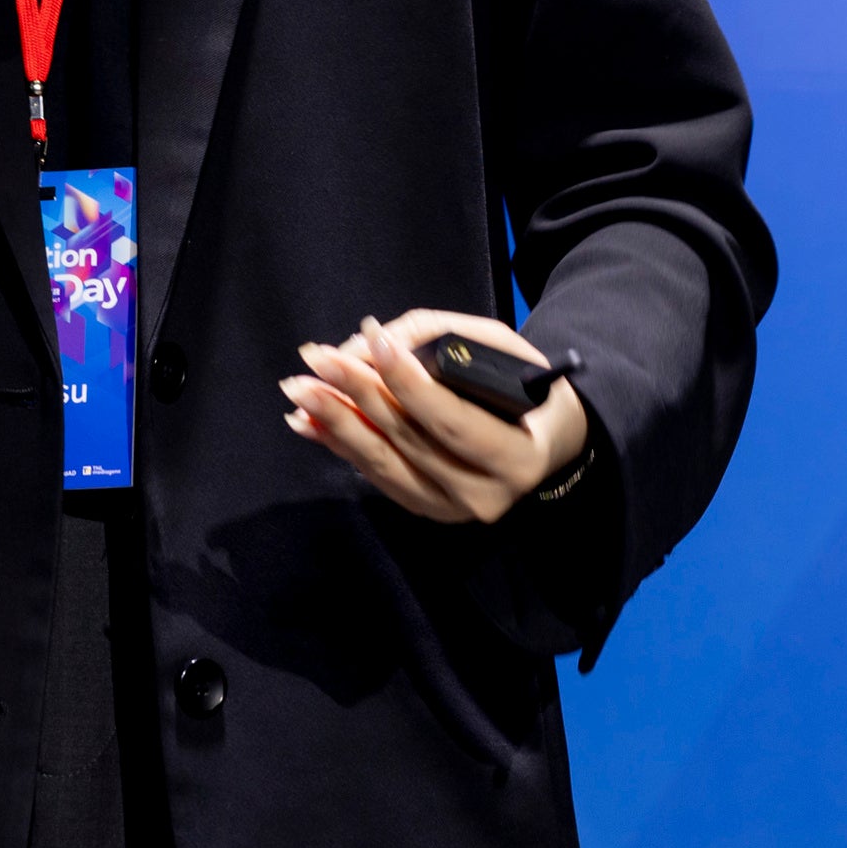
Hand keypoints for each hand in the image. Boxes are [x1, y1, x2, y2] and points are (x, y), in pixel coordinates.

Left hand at [283, 309, 588, 524]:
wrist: (548, 444)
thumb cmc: (528, 388)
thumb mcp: (506, 349)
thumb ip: (446, 337)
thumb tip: (380, 342)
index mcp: (518, 456)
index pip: (451, 420)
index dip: (408, 382)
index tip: (372, 339)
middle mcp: (484, 495)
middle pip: (408, 440)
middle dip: (357, 393)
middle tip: (316, 357)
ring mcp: (450, 510)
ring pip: (383, 463)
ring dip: (335, 423)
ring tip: (299, 389)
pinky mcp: (425, 510)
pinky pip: (375, 475)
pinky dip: (339, 444)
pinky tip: (308, 420)